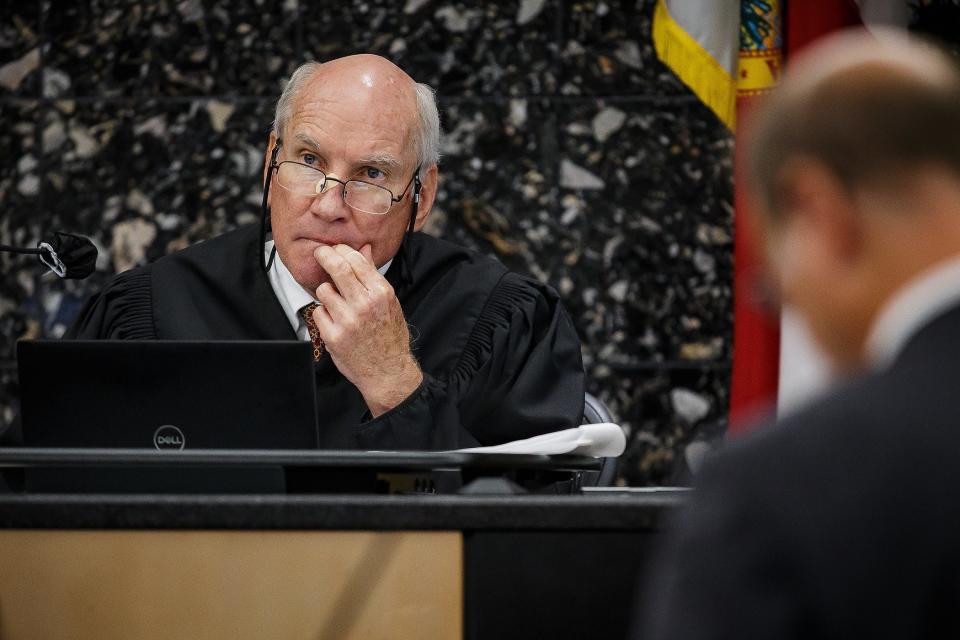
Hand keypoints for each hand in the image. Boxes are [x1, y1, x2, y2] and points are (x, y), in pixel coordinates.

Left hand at [311, 243, 422, 416]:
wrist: (387, 371)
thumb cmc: (389, 336)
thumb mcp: (389, 302)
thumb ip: (373, 276)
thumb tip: (364, 250)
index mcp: (382, 293)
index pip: (356, 260)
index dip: (341, 250)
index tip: (335, 249)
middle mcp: (365, 305)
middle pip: (336, 268)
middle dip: (324, 255)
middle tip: (320, 253)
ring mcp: (348, 320)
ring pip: (324, 290)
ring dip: (326, 292)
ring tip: (336, 302)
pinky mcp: (333, 336)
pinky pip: (318, 312)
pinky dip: (324, 314)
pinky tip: (335, 321)